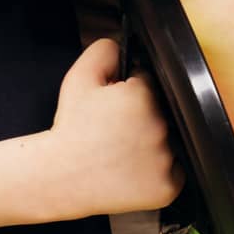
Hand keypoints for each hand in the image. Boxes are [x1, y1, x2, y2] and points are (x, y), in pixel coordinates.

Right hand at [47, 38, 183, 216]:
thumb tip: (122, 46)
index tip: (115, 105)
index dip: (129, 91)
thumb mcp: (78, 78)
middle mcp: (160, 127)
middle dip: (142, 115)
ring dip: (152, 141)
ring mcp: (166, 160)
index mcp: (142, 97)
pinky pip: (173, 171)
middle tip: (115, 128)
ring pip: (169, 141)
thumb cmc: (70, 128)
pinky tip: (133, 168)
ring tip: (122, 149)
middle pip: (161, 112)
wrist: (61, 175)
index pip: (149, 83)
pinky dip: (158, 169)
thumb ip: (103, 51)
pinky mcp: (168, 187)